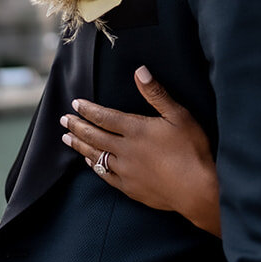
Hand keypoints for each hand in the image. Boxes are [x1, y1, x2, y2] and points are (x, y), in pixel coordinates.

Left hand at [60, 66, 221, 236]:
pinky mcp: (130, 188)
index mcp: (136, 130)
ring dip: (80, 145)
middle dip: (77, 126)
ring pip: (95, 156)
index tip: (75, 104)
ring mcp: (126, 171)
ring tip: (67, 138)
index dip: (88, 110)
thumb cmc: (191, 150)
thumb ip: (156, 94)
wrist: (197, 190)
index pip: (105, 117)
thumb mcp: (179, 116)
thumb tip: (139, 71)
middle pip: (94, 136)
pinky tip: (89, 163)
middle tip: (63, 119)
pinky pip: (105, 175)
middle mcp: (125, 150)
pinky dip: (94, 166)